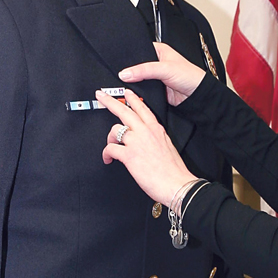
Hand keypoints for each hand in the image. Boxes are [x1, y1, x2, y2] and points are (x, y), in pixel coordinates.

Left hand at [98, 89, 197, 205]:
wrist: (176, 184)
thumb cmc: (173, 170)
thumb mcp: (167, 147)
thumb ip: (155, 139)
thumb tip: (145, 142)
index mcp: (157, 129)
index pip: (143, 108)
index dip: (132, 99)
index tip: (126, 92)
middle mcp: (146, 132)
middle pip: (124, 111)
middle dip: (109, 101)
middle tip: (100, 96)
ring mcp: (137, 142)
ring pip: (115, 129)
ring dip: (110, 137)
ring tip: (110, 144)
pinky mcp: (129, 155)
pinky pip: (110, 148)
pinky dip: (106, 154)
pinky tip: (108, 159)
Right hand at [118, 42, 205, 105]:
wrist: (197, 96)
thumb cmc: (190, 76)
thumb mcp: (165, 69)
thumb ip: (144, 70)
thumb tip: (125, 73)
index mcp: (158, 50)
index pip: (138, 51)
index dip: (128, 57)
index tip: (118, 64)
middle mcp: (155, 62)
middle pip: (136, 66)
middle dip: (129, 72)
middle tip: (119, 76)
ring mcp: (154, 76)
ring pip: (137, 79)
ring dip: (133, 83)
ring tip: (122, 85)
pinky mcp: (154, 89)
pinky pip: (141, 89)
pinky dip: (137, 91)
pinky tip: (132, 92)